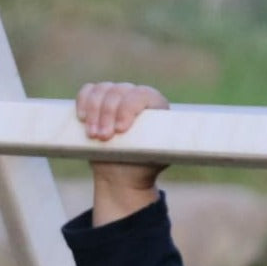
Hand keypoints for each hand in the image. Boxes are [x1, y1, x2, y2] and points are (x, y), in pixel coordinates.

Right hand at [75, 81, 169, 223]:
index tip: (121, 131)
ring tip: (93, 135)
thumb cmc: (143, 166)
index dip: (128, 109)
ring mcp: (116, 97)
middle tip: (103, 138)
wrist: (122, 175)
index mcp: (156, 105)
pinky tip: (81, 117)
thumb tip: (184, 143)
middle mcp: (136, 97)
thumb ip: (166, 146)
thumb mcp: (158, 157)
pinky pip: (88, 91)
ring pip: (102, 90)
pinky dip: (83, 101)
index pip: (142, 95)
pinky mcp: (98, 102)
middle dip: (107, 114)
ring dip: (93, 111)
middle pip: (118, 91)